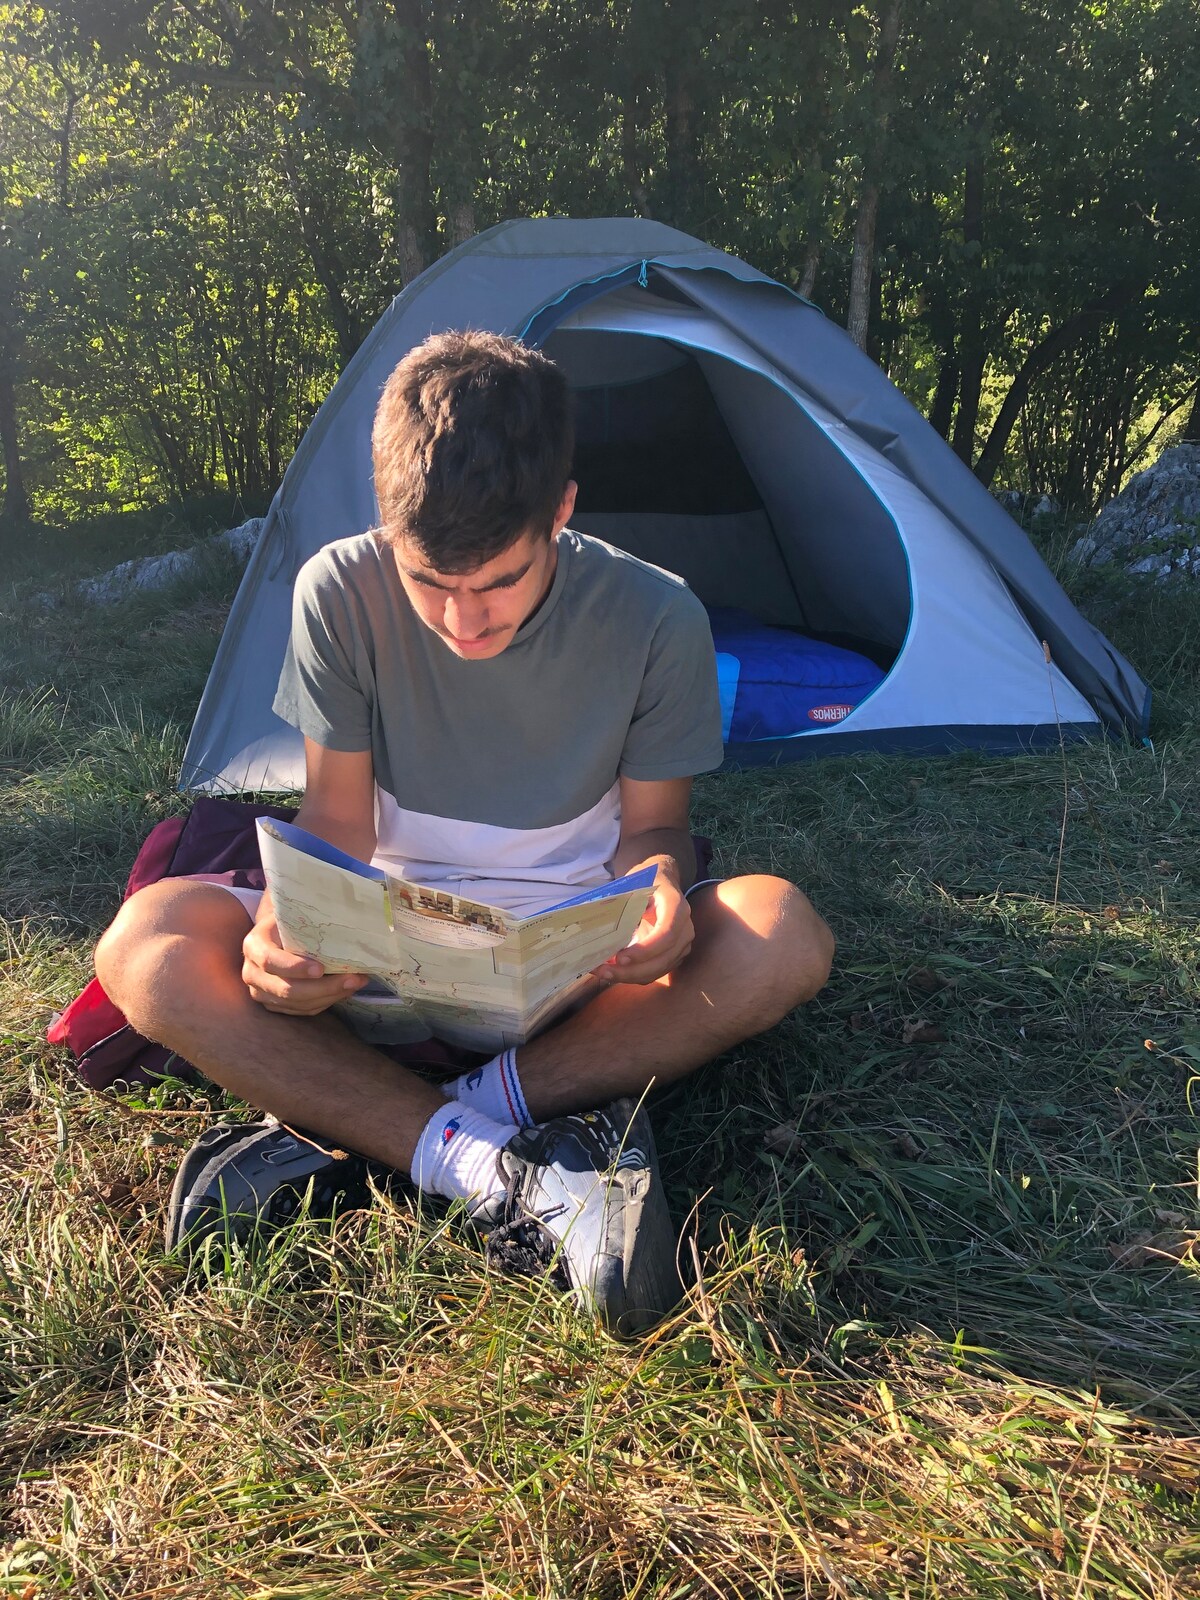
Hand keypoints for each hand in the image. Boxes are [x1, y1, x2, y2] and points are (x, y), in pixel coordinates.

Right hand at [242, 911, 367, 1015]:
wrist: (277, 936)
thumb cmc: (289, 922)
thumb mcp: (292, 915)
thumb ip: (307, 920)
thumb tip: (346, 924)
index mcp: (254, 945)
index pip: (269, 961)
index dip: (295, 967)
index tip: (321, 969)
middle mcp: (251, 973)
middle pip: (286, 990)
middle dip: (324, 987)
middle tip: (354, 979)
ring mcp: (261, 993)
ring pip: (297, 1004)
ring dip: (330, 996)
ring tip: (356, 983)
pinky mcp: (274, 1005)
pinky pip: (302, 1011)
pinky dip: (325, 1002)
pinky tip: (344, 991)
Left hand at [594, 870, 693, 986]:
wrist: (663, 883)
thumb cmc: (646, 881)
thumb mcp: (635, 884)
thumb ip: (619, 902)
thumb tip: (591, 921)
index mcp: (677, 907)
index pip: (666, 935)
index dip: (645, 950)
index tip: (620, 957)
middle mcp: (685, 929)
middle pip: (662, 960)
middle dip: (631, 971)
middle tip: (604, 971)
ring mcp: (681, 946)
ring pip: (656, 971)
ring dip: (628, 976)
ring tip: (602, 972)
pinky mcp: (673, 957)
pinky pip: (653, 972)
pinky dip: (632, 975)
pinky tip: (612, 971)